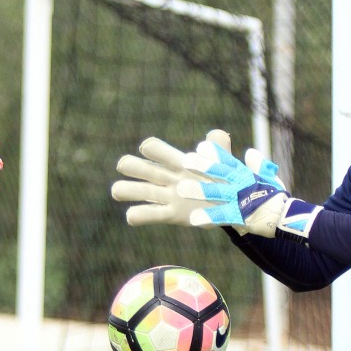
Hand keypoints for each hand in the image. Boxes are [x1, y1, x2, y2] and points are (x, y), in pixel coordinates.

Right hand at [110, 131, 226, 226]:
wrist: (231, 205)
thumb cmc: (224, 179)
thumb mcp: (224, 161)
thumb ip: (219, 147)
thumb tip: (216, 133)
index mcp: (178, 163)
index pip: (157, 150)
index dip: (149, 148)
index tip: (147, 148)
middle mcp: (168, 178)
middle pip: (140, 168)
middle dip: (128, 165)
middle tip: (124, 166)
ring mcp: (167, 197)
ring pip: (137, 191)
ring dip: (124, 190)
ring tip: (119, 192)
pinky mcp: (170, 215)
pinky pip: (149, 215)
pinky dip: (137, 215)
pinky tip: (132, 216)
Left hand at [177, 135, 319, 239]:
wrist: (287, 216)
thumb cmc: (276, 197)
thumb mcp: (269, 178)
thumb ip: (258, 165)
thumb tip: (250, 152)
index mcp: (247, 175)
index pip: (229, 162)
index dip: (215, 154)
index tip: (201, 147)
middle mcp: (242, 184)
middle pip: (220, 173)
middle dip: (203, 167)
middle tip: (185, 161)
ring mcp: (240, 199)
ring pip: (217, 192)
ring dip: (200, 190)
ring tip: (181, 189)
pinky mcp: (240, 216)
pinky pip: (222, 216)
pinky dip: (209, 217)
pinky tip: (194, 218)